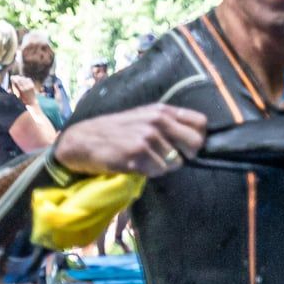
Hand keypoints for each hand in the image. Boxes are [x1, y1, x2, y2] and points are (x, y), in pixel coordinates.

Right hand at [10, 74, 39, 105]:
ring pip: (24, 78)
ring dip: (20, 77)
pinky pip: (28, 79)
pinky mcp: (32, 85)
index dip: (14, 78)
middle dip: (16, 77)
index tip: (11, 77)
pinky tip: (23, 79)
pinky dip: (25, 78)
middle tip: (13, 76)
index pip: (17, 81)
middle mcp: (26, 87)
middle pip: (20, 79)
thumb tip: (8, 90)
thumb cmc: (22, 100)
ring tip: (17, 77)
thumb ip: (13, 93)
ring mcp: (30, 86)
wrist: (31, 102)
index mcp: (22, 90)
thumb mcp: (17, 97)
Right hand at [53, 104, 206, 179]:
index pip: (200, 123)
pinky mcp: (137, 153)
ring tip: (143, 159)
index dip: (198, 139)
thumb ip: (168, 125)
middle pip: (195, 144)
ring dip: (162, 166)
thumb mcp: (143, 118)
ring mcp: (147, 136)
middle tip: (168, 158)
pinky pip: (158, 171)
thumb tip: (197, 141)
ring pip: (175, 162)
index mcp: (161, 110)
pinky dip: (149, 172)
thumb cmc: (117, 132)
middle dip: (186, 155)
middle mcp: (157, 120)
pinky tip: (134, 164)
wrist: (83, 140)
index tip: (186, 147)